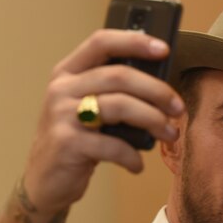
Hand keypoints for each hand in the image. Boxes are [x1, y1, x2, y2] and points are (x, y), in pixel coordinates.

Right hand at [23, 29, 183, 213]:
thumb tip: (162, 88)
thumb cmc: (76, 140)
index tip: (165, 49)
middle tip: (178, 108)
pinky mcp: (67, 143)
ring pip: (120, 106)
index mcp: (68, 72)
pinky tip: (137, 164)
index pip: (101, 42)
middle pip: (119, 76)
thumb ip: (112, 92)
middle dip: (157, 90)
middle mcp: (61, 89)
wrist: (44, 180)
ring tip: (170, 135)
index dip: (134, 41)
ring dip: (153, 120)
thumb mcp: (86, 109)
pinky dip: (132, 156)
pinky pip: (112, 145)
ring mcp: (61, 115)